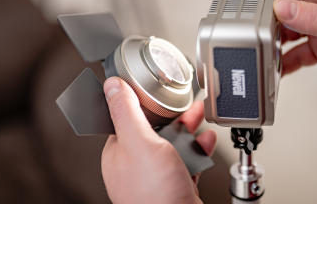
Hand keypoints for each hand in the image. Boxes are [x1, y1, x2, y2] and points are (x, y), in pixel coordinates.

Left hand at [101, 77, 216, 203]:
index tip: (156, 91)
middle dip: (173, 115)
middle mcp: (135, 166)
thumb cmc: (155, 195)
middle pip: (154, 130)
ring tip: (199, 117)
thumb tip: (112, 85)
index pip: (128, 118)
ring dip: (188, 129)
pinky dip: (197, 149)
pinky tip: (205, 142)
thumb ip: (126, 112)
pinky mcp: (175, 185)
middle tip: (186, 103)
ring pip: (172, 144)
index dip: (144, 103)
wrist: (182, 231)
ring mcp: (156, 177)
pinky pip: (186, 160)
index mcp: (119, 153)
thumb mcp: (140, 143)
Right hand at [247, 0, 316, 84]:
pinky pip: (298, 51)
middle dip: (262, 17)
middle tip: (247, 29)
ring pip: (287, 29)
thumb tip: (279, 8)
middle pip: (281, 4)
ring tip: (261, 50)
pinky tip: (280, 68)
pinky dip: (287, 60)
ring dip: (273, 40)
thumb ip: (312, 17)